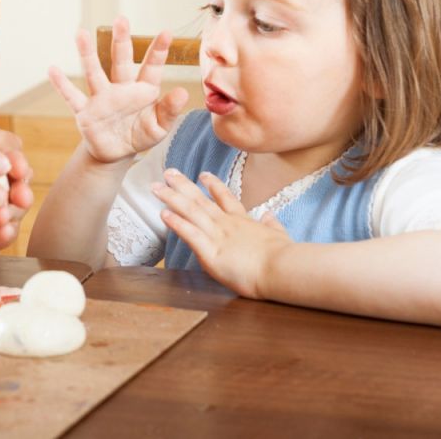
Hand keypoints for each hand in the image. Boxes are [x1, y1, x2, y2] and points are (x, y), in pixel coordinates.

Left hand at [0, 127, 34, 258]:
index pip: (9, 149)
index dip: (14, 157)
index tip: (15, 167)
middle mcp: (3, 182)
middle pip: (21, 179)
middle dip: (22, 187)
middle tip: (19, 195)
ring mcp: (1, 210)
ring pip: (17, 209)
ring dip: (13, 211)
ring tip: (4, 216)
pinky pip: (4, 235)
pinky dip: (4, 234)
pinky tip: (3, 231)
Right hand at [48, 16, 188, 162]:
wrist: (115, 153)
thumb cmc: (139, 135)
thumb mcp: (159, 127)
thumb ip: (169, 110)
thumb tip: (183, 92)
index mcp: (142, 91)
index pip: (151, 68)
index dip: (158, 51)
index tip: (167, 32)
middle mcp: (121, 89)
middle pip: (120, 61)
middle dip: (121, 41)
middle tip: (121, 19)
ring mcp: (101, 98)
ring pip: (94, 72)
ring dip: (87, 54)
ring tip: (81, 33)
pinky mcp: (85, 112)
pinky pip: (72, 96)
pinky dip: (61, 85)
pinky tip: (52, 70)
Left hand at [153, 169, 291, 298]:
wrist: (283, 268)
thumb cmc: (284, 257)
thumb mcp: (280, 235)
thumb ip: (272, 225)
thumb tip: (269, 215)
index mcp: (243, 222)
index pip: (226, 199)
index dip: (213, 185)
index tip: (202, 173)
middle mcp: (227, 225)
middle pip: (200, 200)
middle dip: (182, 185)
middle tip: (168, 172)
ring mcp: (217, 236)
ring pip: (190, 212)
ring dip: (172, 198)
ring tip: (156, 187)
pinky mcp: (211, 252)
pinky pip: (189, 234)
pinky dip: (175, 223)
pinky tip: (163, 213)